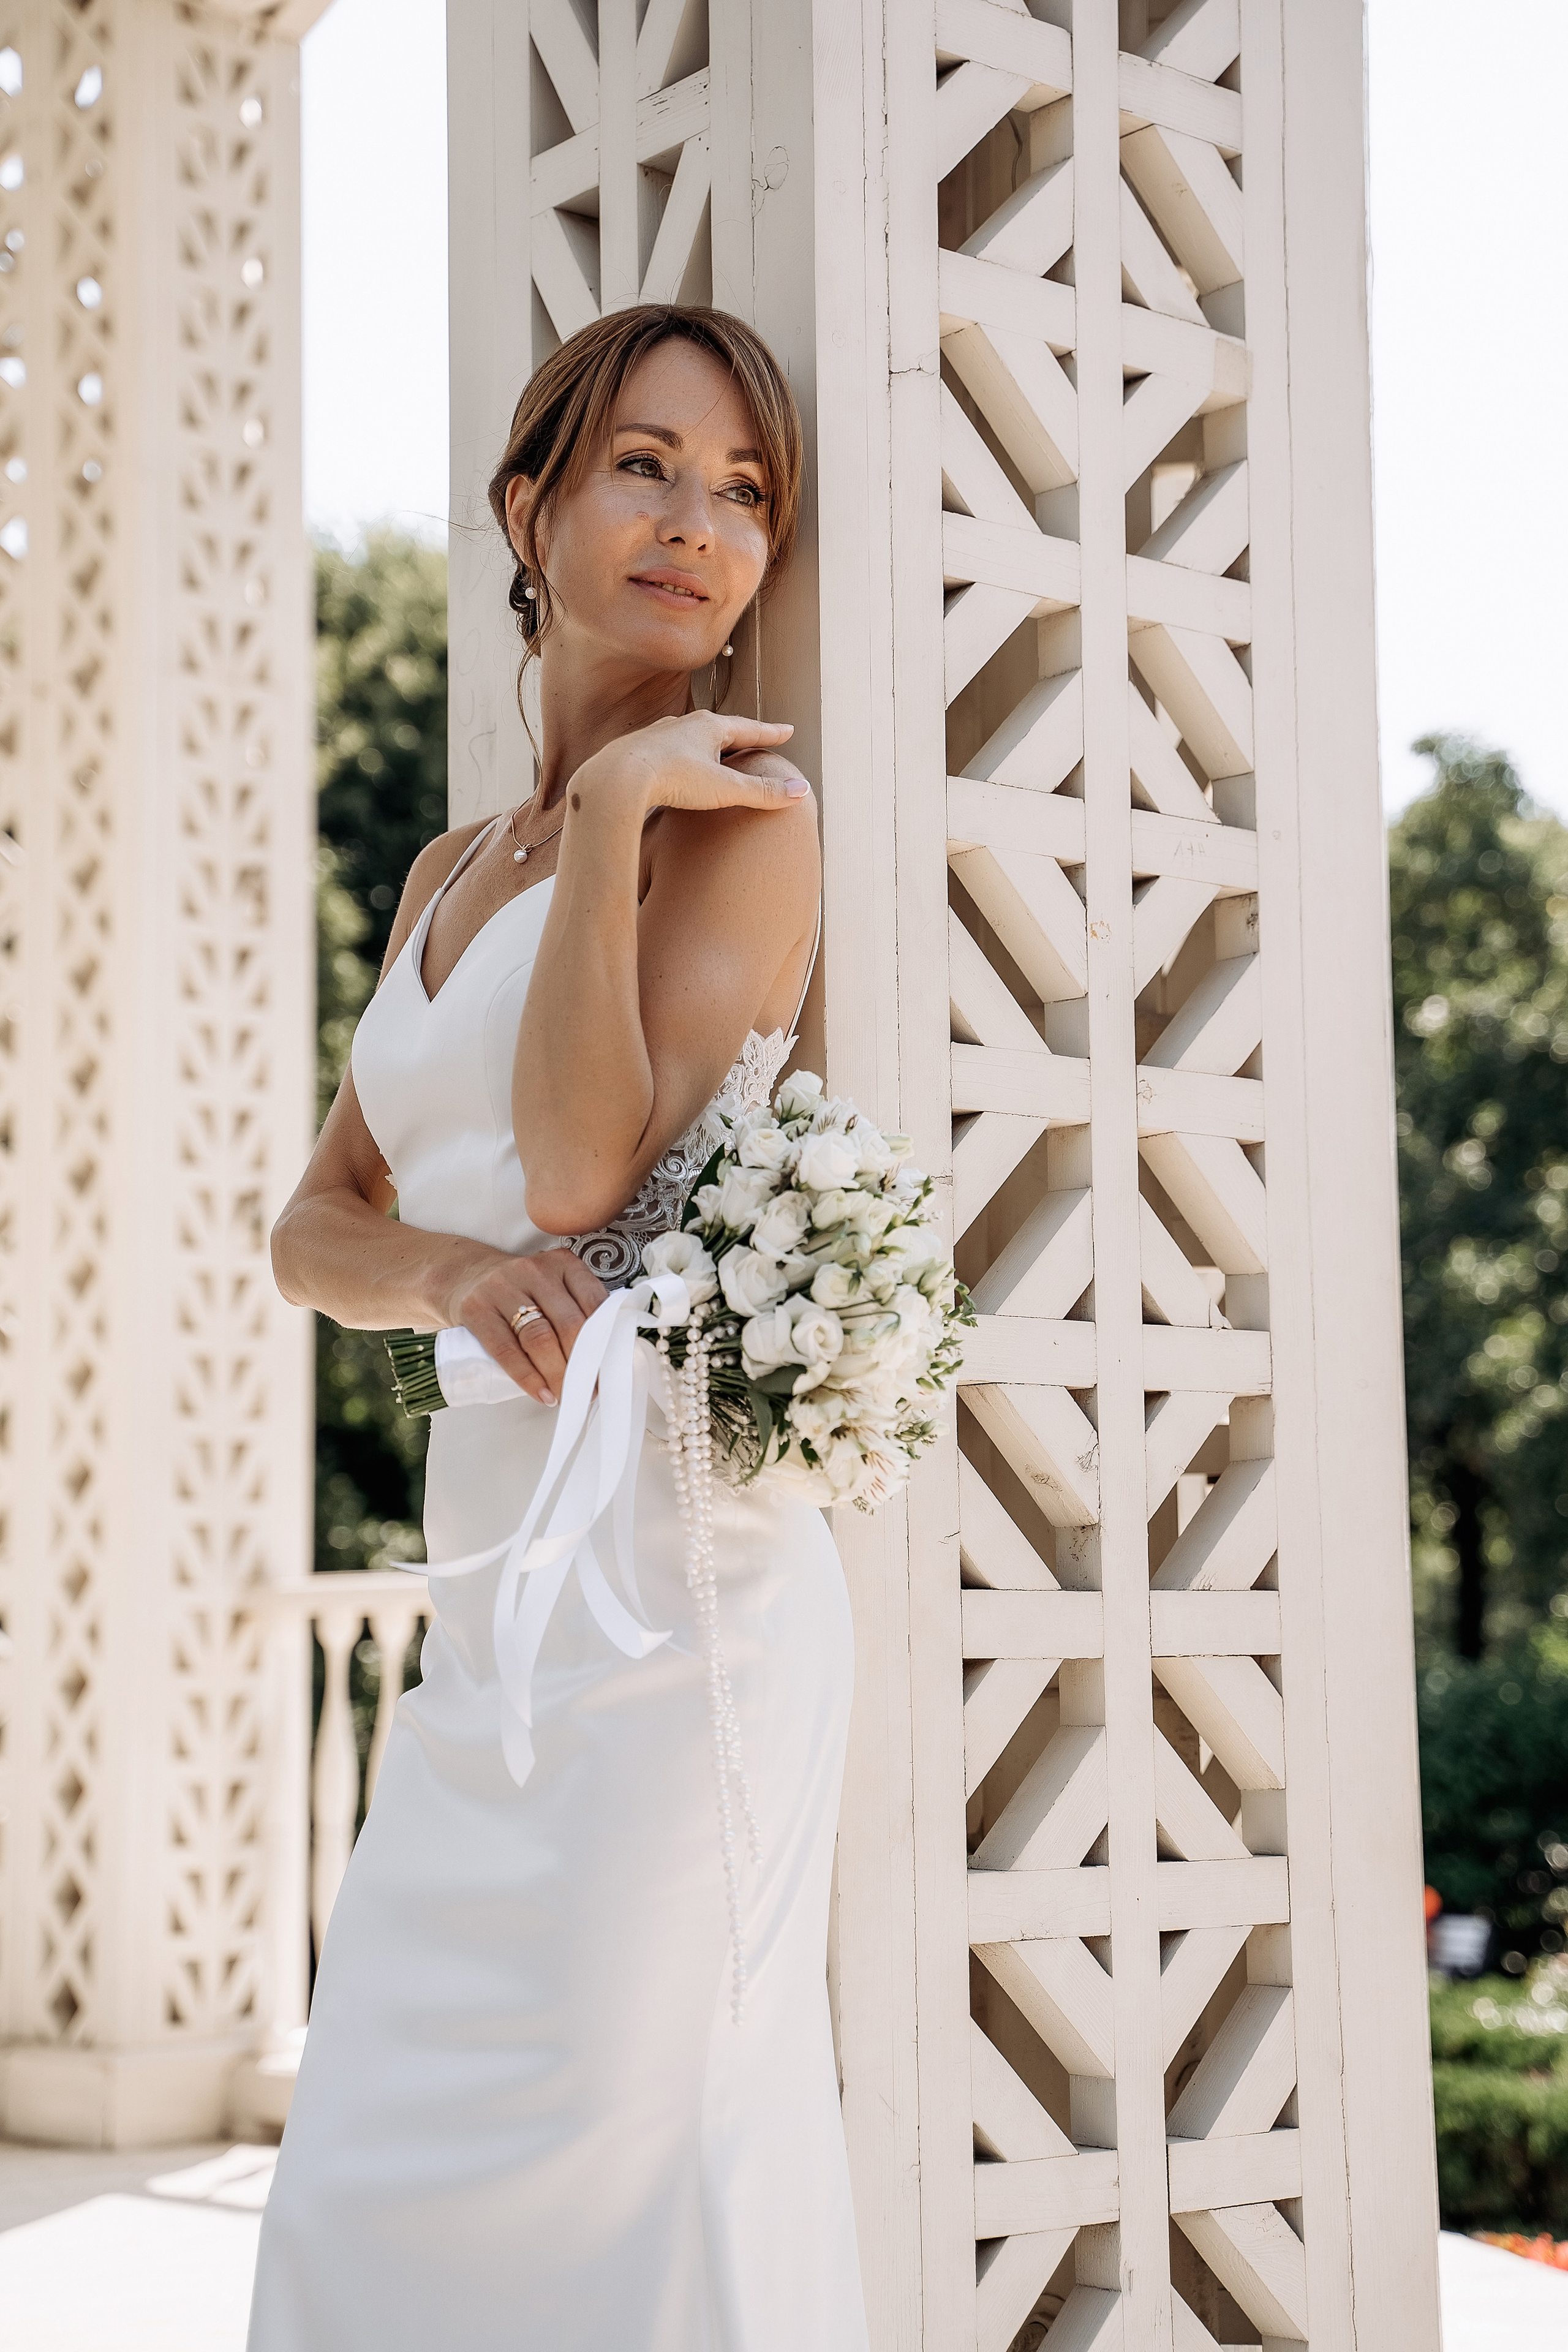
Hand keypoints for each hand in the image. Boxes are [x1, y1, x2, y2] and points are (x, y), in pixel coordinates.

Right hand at [445, 1246, 606, 1405]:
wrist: (464, 1276)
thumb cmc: (520, 1290)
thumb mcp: (552, 1287)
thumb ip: (577, 1310)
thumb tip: (606, 1358)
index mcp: (563, 1264)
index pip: (594, 1303)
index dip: (606, 1341)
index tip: (609, 1369)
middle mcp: (535, 1271)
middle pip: (569, 1324)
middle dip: (583, 1363)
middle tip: (589, 1390)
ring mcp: (502, 1287)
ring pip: (540, 1339)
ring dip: (557, 1374)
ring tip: (566, 1395)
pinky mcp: (476, 1308)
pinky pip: (506, 1350)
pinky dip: (527, 1378)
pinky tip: (542, 1394)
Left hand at [581, 711, 807, 818]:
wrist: (616, 779)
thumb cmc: (672, 780)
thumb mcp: (724, 789)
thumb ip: (762, 792)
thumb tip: (802, 791)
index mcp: (710, 728)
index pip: (750, 729)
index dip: (771, 733)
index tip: (788, 730)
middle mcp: (683, 725)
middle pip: (720, 728)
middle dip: (739, 734)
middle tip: (754, 737)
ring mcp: (658, 736)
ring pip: (690, 737)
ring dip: (706, 744)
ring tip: (715, 751)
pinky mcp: (638, 752)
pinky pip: (667, 752)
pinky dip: (680, 757)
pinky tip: (675, 767)